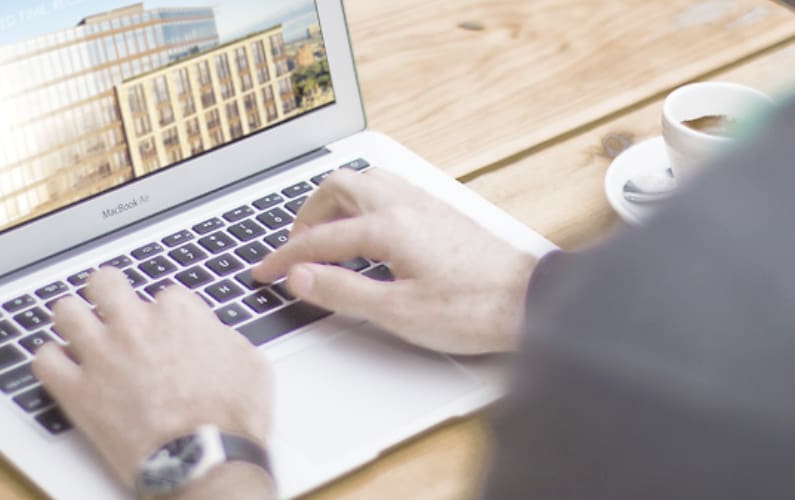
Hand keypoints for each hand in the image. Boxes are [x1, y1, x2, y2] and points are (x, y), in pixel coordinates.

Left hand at [31, 270, 273, 496]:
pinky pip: (44, 360)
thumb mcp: (250, 365)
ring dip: (73, 319)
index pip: (163, 293)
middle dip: (107, 292)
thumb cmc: (230, 421)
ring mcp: (101, 356)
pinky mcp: (77, 392)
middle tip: (110, 306)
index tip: (164, 328)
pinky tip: (61, 367)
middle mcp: (134, 327)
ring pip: (65, 311)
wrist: (204, 462)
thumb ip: (223, 337)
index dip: (163, 313)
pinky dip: (50, 361)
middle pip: (105, 283)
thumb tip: (212, 335)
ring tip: (78, 330)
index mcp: (177, 315)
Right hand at [250, 168, 537, 354]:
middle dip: (307, 215)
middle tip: (294, 249)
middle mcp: (405, 204)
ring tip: (324, 235)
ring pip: (366, 181)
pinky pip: (388, 189)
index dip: (285, 258)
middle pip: (338, 188)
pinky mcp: (442, 211)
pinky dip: (363, 202)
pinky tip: (367, 230)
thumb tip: (300, 277)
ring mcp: (426, 203)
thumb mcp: (397, 312)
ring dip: (336, 203)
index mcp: (388, 226)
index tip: (265, 273)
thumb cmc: (473, 309)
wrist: (530, 301)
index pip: (320, 238)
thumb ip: (343, 291)